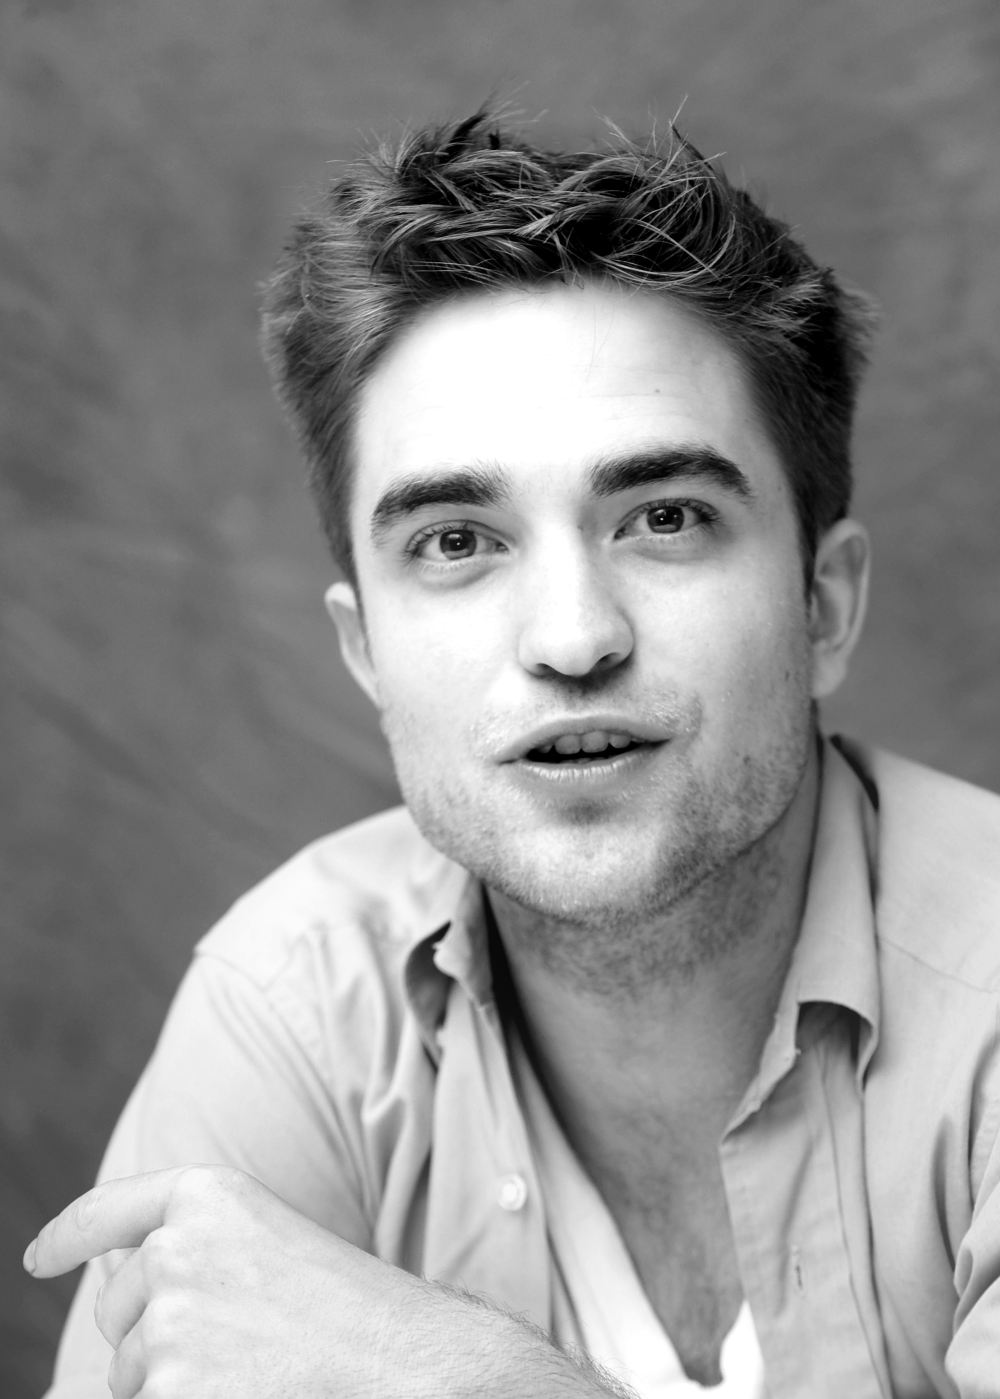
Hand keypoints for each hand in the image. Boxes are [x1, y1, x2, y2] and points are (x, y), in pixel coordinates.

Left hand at [22, 1165, 502, 1398]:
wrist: (409, 1364)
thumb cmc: (354, 1310)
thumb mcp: (270, 1244)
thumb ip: (191, 1246)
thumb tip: (111, 1282)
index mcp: (208, 1194)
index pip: (107, 1212)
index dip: (68, 1238)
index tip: (40, 1259)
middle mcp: (175, 1247)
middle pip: (120, 1308)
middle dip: (156, 1332)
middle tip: (245, 1341)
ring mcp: (168, 1322)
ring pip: (131, 1373)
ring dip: (176, 1381)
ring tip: (259, 1370)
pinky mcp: (169, 1393)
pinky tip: (247, 1393)